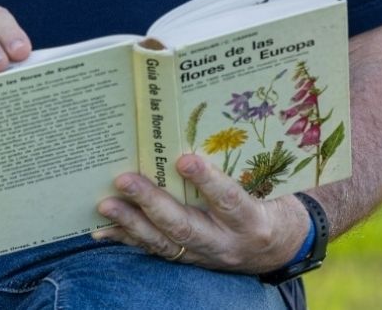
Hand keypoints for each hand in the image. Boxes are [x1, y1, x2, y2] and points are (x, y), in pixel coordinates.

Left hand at [92, 154, 308, 272]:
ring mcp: (205, 256)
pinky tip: (103, 230)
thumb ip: (236, 161)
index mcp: (249, 219)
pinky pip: (155, 251)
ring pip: (165, 242)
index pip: (228, 199)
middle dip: (152, 203)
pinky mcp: (189, 260)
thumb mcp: (263, 184)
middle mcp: (226, 243)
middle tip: (124, 180)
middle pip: (186, 225)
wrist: (278, 248)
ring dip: (132, 222)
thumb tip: (201, 121)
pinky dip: (128, 239)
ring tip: (106, 204)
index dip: (207, 181)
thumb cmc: (268, 202)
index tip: (183, 159)